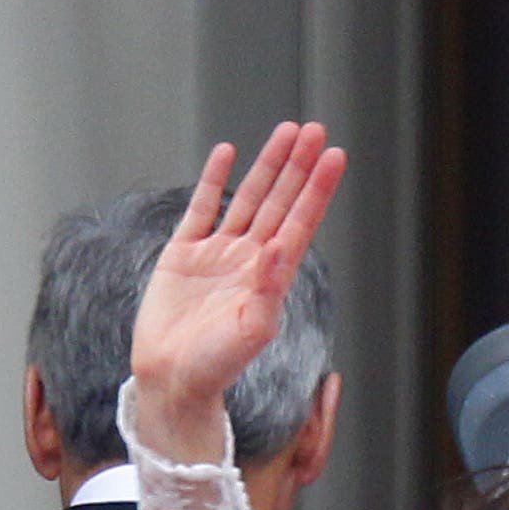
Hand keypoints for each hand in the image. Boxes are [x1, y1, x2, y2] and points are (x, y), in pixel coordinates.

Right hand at [129, 122, 345, 461]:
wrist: (172, 379)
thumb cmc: (217, 365)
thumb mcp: (251, 331)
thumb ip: (267, 290)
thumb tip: (278, 247)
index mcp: (272, 276)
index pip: (300, 221)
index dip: (317, 189)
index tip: (335, 157)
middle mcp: (249, 259)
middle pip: (279, 201)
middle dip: (298, 166)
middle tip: (316, 130)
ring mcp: (217, 253)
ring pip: (247, 198)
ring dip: (266, 166)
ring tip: (287, 133)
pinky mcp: (182, 254)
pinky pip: (201, 209)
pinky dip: (214, 181)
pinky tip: (229, 154)